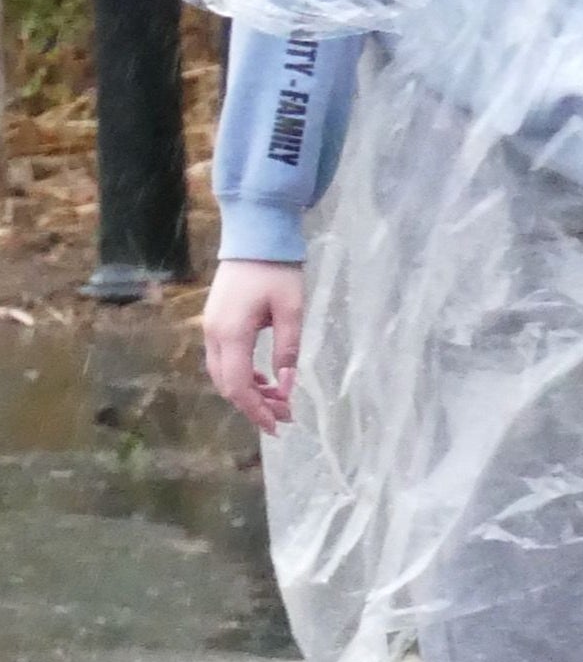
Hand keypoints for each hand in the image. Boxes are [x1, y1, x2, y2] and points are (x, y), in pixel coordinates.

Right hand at [202, 260, 305, 434]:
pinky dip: (242, 375)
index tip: (278, 425)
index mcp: (231, 334)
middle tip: (284, 416)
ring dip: (248, 392)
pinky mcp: (215, 322)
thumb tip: (286, 387)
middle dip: (254, 405)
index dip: (257, 409)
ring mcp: (210, 328)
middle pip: (227, 384)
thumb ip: (288, 350)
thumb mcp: (292, 311)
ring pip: (223, 373)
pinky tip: (265, 380)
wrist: (255, 237)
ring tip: (278, 401)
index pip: (239, 385)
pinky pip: (224, 359)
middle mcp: (214, 334)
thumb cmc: (277, 271)